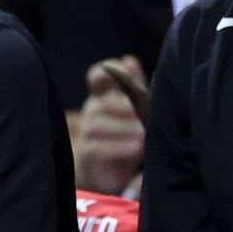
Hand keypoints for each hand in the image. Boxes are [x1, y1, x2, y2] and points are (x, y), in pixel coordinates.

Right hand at [75, 57, 147, 194]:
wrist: (110, 172)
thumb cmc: (127, 135)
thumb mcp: (134, 109)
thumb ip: (134, 85)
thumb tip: (127, 59)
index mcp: (104, 97)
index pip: (96, 77)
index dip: (103, 72)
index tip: (113, 72)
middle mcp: (92, 112)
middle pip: (102, 104)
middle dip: (125, 110)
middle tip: (146, 119)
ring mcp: (87, 133)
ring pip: (98, 125)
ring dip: (125, 129)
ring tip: (144, 136)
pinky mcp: (86, 154)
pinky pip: (97, 146)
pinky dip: (119, 147)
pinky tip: (136, 148)